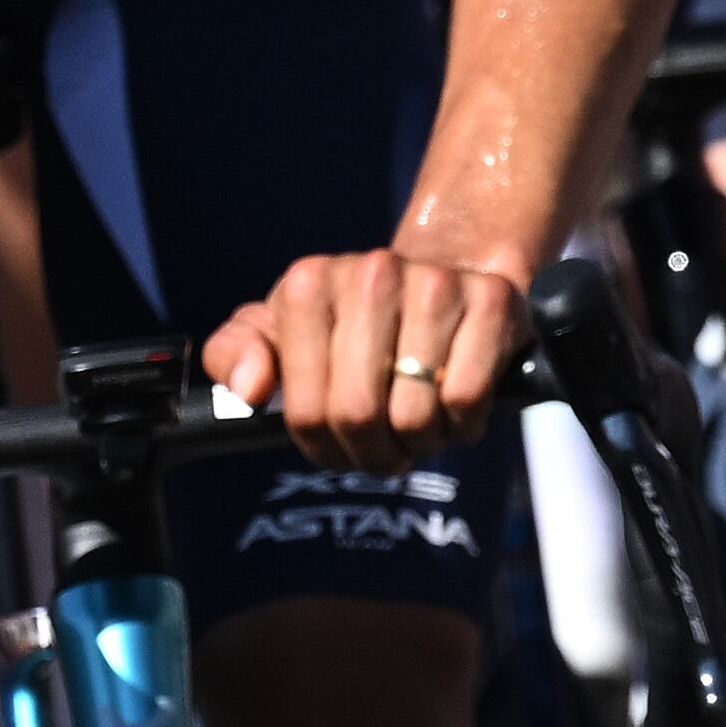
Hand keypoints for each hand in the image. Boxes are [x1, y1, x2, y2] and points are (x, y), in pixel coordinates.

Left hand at [206, 248, 523, 467]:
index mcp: (309, 283)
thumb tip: (251, 391)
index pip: (307, 409)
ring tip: (419, 428)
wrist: (449, 273)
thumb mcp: (281, 330)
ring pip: (415, 416)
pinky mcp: (491, 301)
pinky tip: (455, 411)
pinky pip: (467, 400)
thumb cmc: (354, 320)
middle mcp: (371, 274)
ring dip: (420, 443)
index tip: (338, 446)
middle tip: (383, 451)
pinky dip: (462, 425)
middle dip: (372, 453)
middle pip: (358, 416)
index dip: (323, 448)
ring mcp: (435, 284)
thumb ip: (234, 355)